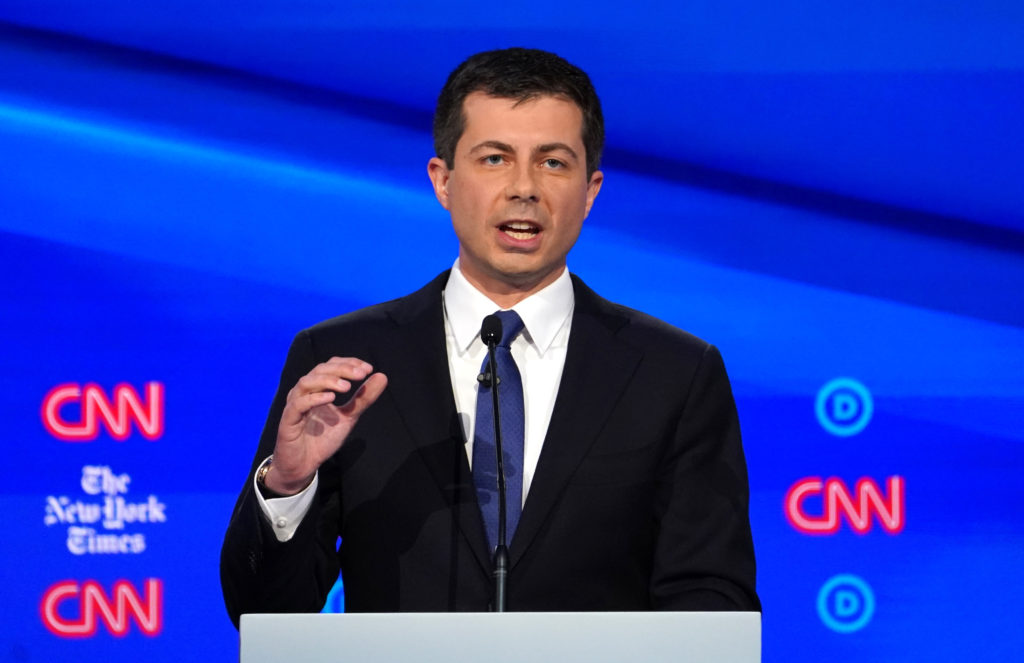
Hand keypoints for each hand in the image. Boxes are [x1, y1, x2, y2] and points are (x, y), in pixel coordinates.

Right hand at [267, 357, 387, 493]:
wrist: (304, 465)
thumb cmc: (322, 439)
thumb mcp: (349, 417)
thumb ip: (363, 398)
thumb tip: (382, 376)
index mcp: (318, 389)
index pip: (331, 366)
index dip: (348, 363)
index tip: (368, 369)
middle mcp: (304, 392)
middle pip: (320, 370)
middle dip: (342, 369)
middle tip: (361, 375)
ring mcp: (294, 405)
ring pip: (306, 383)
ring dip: (328, 381)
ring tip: (347, 387)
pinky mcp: (288, 420)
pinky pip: (298, 404)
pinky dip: (314, 399)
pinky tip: (330, 398)